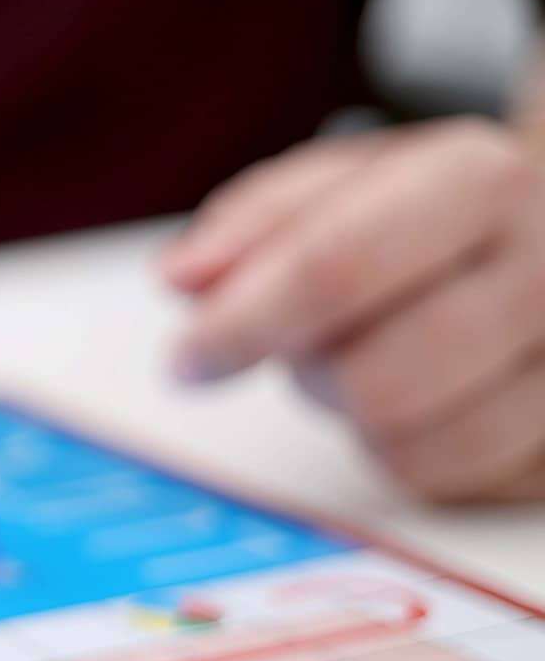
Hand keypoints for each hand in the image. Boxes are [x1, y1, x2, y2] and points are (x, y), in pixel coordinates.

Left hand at [161, 118, 544, 500]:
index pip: (336, 268)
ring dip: (352, 417)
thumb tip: (182, 279)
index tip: (187, 359)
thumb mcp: (344, 185)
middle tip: (302, 346)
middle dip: (308, 374)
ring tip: (368, 361)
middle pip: (374, 378)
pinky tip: (416, 400)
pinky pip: (447, 480)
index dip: (242, 324)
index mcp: (478, 180)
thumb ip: (256, 224)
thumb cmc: (428, 213)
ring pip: (412, 443)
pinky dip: (402, 452)